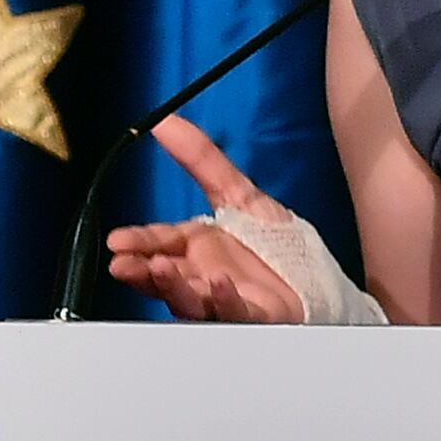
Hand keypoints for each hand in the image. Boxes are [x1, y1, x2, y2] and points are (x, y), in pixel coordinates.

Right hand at [100, 118, 307, 323]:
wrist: (321, 282)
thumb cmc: (277, 246)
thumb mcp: (239, 193)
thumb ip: (201, 158)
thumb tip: (166, 122)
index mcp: (198, 250)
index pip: (160, 245)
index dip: (138, 243)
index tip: (119, 242)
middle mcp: (205, 278)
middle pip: (166, 277)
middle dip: (143, 271)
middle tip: (123, 265)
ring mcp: (226, 302)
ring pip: (191, 300)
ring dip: (173, 288)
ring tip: (161, 269)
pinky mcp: (255, 319)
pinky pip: (235, 313)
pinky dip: (224, 301)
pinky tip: (219, 283)